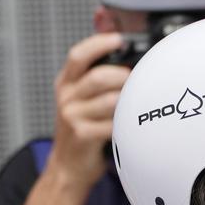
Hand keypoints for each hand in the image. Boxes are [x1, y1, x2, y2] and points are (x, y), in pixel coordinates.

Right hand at [47, 33, 130, 187]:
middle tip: (138, 80)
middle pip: (98, 77)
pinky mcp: (83, 135)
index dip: (99, 44)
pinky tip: (131, 124)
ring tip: (136, 103)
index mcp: (65, 83)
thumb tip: (115, 39)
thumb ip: (95, 71)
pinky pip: (113, 124)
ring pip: (110, 100)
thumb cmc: (82, 127)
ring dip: (128, 100)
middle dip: (123, 76)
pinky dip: (126, 122)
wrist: (68, 165)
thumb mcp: (81, 97)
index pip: (78, 55)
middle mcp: (66, 97)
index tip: (119, 39)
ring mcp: (73, 117)